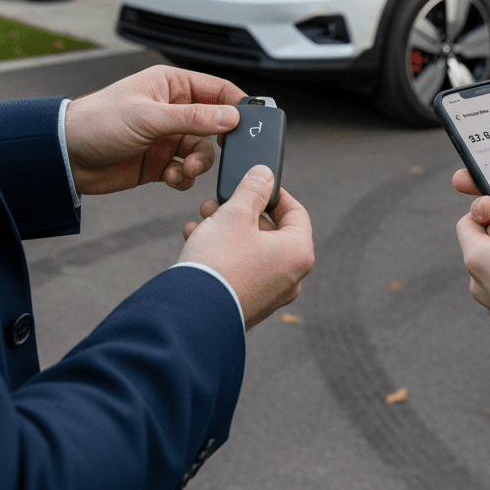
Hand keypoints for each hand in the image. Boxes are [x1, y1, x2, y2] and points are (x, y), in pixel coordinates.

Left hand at [64, 65, 243, 194]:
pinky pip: (186, 170)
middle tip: (216, 153)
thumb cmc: (97, 122)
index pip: (218, 89)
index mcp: (171, 85)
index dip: (237, 105)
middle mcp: (172, 109)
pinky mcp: (159, 161)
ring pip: (202, 150)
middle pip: (215, 125)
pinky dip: (184, 177)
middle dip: (217, 143)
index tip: (251, 124)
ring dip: (198, 163)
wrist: (64, 157)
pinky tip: (170, 178)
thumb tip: (231, 118)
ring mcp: (166, 136)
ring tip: (184, 169)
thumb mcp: (149, 117)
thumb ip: (194, 118)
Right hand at [179, 166, 314, 329]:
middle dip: (241, 212)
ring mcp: (270, 295)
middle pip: (270, 232)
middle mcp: (290, 278)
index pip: (296, 213)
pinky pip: (240, 271)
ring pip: (251, 251)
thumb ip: (253, 189)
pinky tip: (196, 242)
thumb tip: (265, 174)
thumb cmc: (219, 262)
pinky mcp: (248, 305)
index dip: (275, 193)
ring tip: (201, 221)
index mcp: (298, 254)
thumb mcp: (236, 214)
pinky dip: (222, 254)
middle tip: (217, 202)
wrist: (191, 315)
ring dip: (226, 231)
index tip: (256, 183)